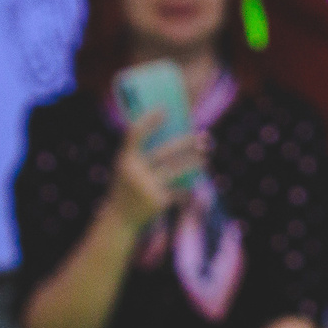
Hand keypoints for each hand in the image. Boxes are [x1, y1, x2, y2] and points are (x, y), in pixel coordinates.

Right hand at [106, 109, 207, 232]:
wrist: (120, 218)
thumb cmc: (128, 187)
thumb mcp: (128, 169)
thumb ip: (142, 154)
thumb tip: (172, 136)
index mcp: (125, 159)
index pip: (136, 134)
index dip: (148, 120)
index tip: (164, 109)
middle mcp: (135, 171)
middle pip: (166, 151)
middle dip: (188, 143)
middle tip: (204, 136)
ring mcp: (147, 186)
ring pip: (177, 170)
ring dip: (194, 163)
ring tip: (206, 157)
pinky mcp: (159, 200)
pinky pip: (180, 189)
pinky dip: (188, 187)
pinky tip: (195, 184)